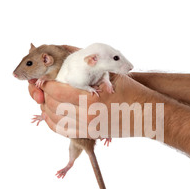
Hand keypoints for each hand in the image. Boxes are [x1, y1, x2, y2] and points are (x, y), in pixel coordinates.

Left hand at [29, 73, 153, 138]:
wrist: (147, 114)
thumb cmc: (130, 91)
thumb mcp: (111, 74)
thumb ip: (91, 66)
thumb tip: (69, 54)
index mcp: (90, 99)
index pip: (56, 91)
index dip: (46, 85)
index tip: (44, 80)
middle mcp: (87, 116)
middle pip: (53, 106)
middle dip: (44, 96)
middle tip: (42, 89)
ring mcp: (88, 128)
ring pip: (56, 120)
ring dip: (46, 110)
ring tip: (45, 100)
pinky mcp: (90, 134)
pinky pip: (64, 132)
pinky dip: (53, 123)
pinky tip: (51, 115)